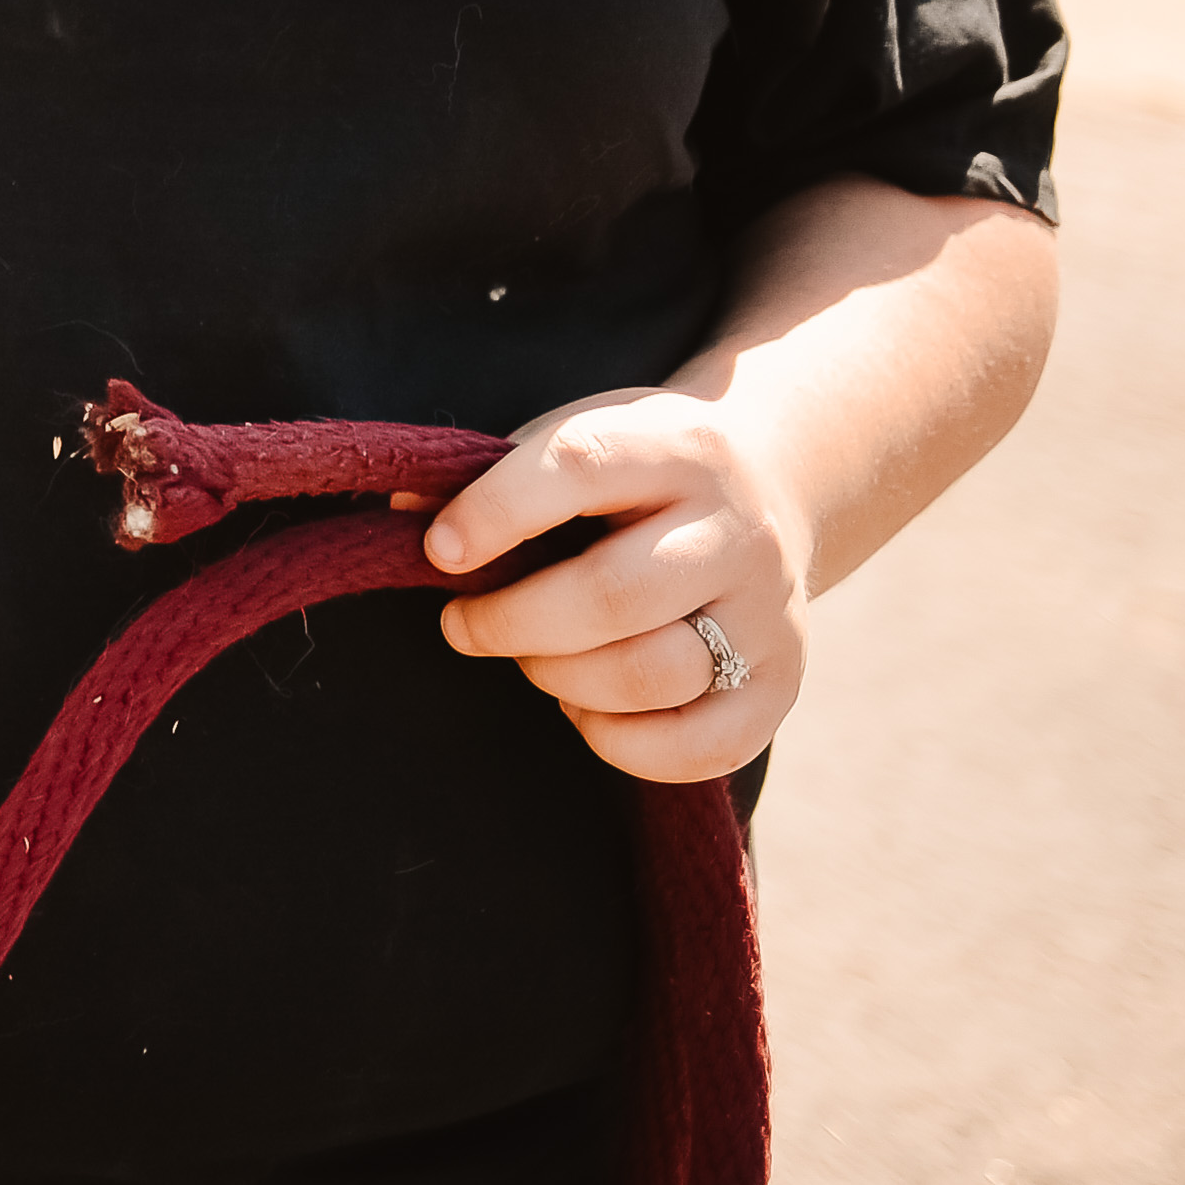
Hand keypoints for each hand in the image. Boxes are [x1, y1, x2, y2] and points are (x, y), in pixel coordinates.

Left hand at [421, 387, 809, 781]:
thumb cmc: (632, 473)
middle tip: (462, 624)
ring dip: (561, 680)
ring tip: (533, 660)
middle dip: (512, 624)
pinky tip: (586, 707)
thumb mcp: (572, 437)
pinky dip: (621, 743)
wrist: (770, 485)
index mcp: (674, 449)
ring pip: (654, 675)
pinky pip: (700, 747)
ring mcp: (770, 614)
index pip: (580, 468)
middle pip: (614, 597)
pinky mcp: (784, 685)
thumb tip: (401, 513)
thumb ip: (489, 474)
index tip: (437, 551)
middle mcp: (736, 532)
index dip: (495, 513)